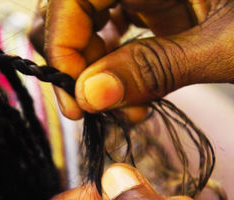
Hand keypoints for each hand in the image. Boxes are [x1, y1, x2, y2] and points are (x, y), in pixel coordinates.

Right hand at [29, 0, 233, 119]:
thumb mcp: (231, 45)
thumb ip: (155, 67)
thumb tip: (89, 95)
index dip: (64, 47)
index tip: (76, 100)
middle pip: (76, 8)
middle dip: (80, 62)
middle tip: (96, 106)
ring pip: (96, 25)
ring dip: (102, 72)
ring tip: (128, 109)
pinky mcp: (163, 3)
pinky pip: (123, 33)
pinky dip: (123, 68)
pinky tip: (139, 97)